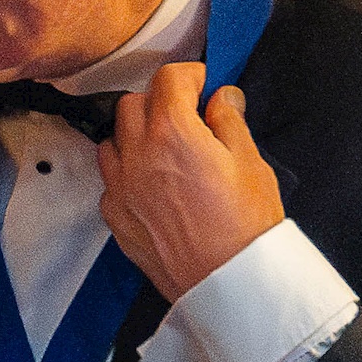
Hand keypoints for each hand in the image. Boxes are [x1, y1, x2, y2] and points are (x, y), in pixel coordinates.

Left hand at [93, 63, 284, 300]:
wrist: (229, 285)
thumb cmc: (246, 227)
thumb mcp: (251, 162)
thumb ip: (230, 121)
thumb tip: (221, 98)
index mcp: (172, 132)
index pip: (168, 79)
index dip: (191, 76)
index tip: (205, 86)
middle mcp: (137, 155)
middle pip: (133, 104)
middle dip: (160, 102)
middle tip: (189, 118)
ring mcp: (120, 188)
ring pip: (113, 140)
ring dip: (136, 135)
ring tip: (167, 151)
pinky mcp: (116, 217)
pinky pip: (111, 180)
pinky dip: (128, 173)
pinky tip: (154, 186)